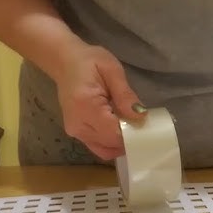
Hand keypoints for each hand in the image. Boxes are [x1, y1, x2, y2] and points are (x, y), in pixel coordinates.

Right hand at [55, 43, 145, 159]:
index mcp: (85, 106)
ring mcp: (75, 132)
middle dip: (129, 139)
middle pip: (110, 144)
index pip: (114, 133)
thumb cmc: (89, 62)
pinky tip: (120, 130)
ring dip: (121, 144)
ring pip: (105, 150)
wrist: (65, 62)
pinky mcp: (77, 134)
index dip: (133, 134)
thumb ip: (125, 94)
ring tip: (130, 127)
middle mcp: (77, 124)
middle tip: (142, 126)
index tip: (147, 127)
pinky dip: (112, 144)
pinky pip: (99, 147)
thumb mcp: (112, 70)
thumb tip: (141, 116)